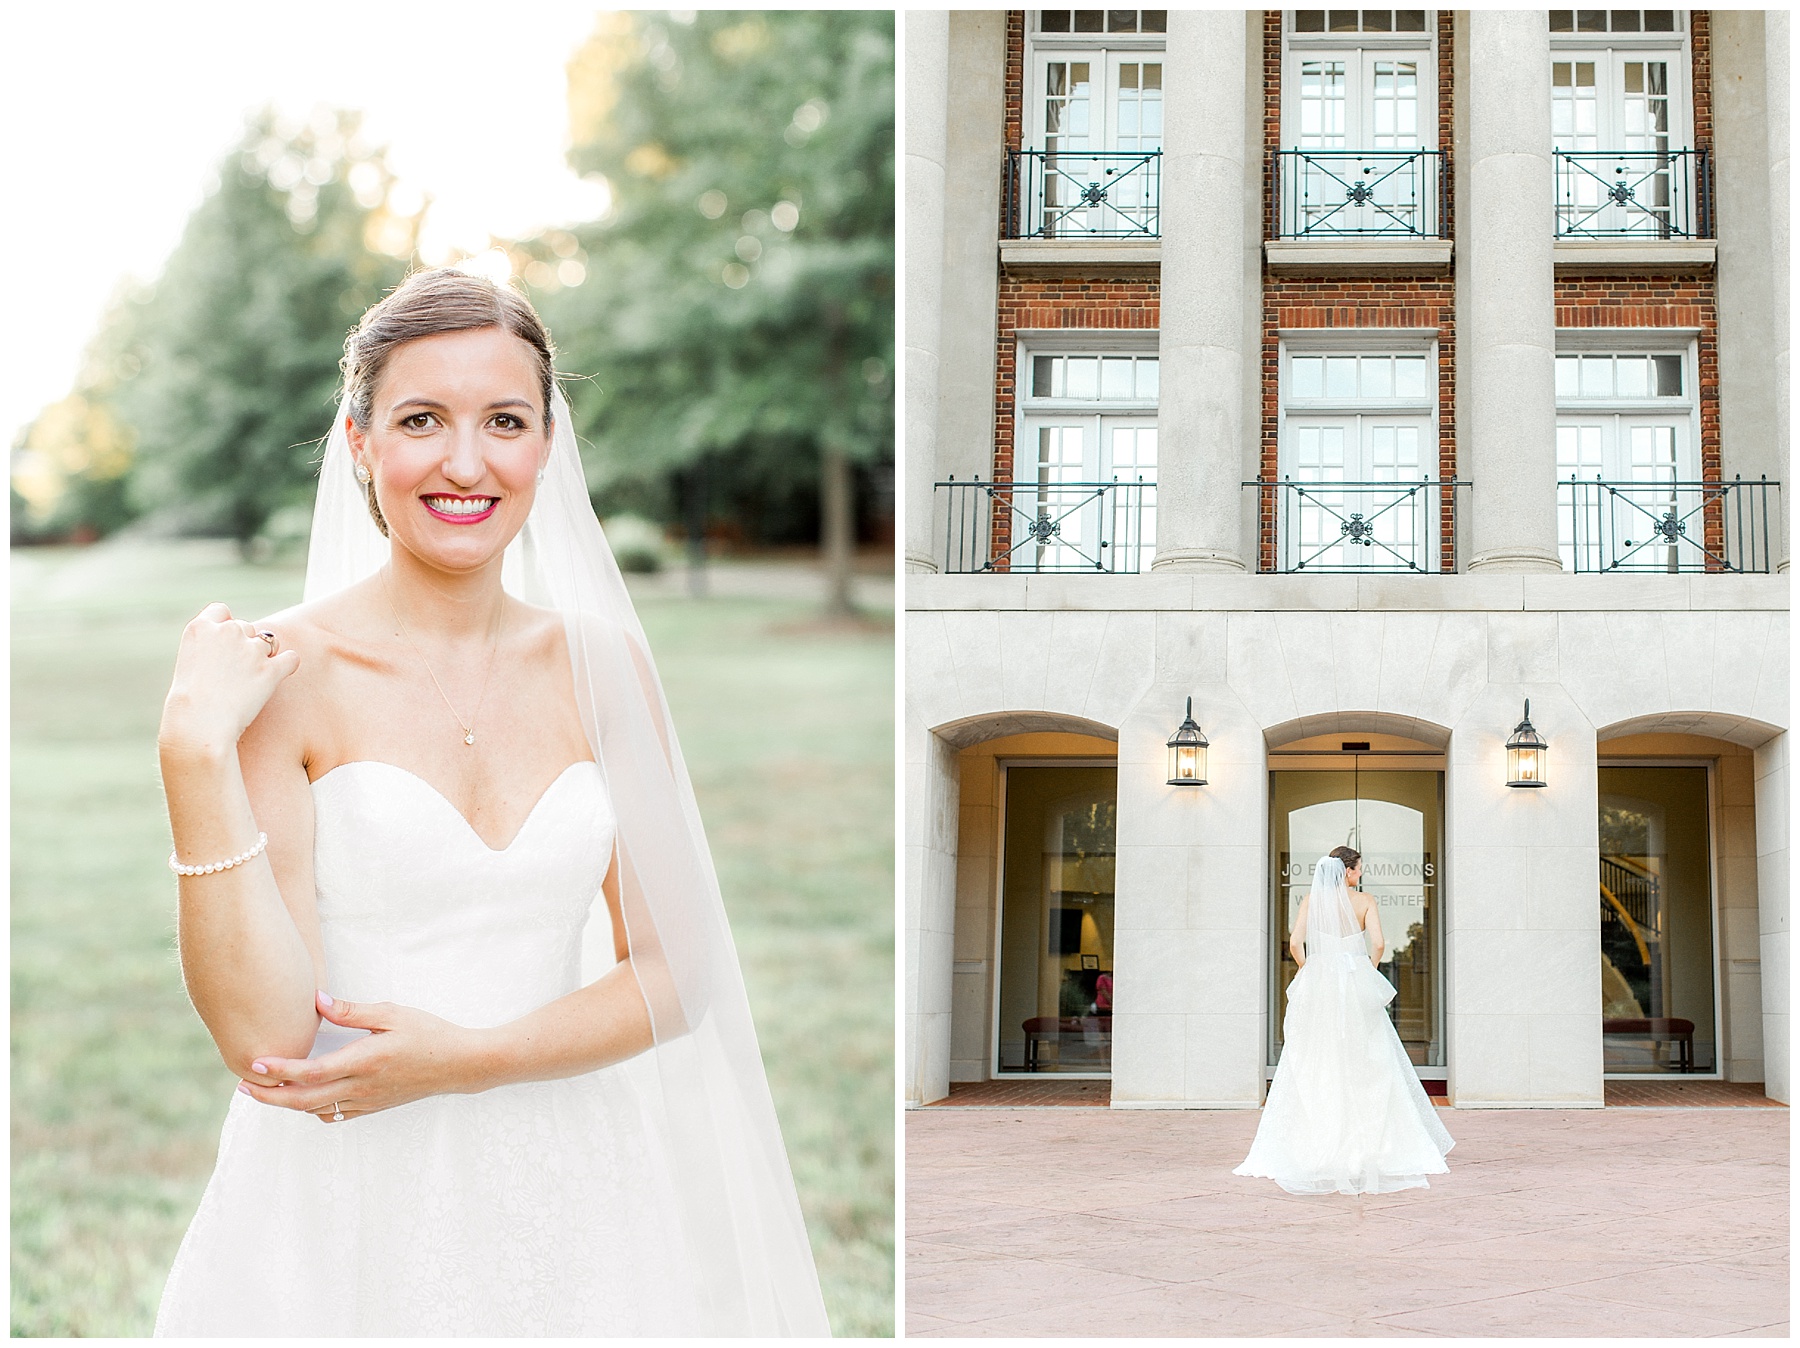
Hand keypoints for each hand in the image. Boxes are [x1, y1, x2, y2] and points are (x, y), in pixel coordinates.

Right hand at [160, 603, 300, 754]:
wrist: (199, 726)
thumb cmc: (190, 703)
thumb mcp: (190, 665)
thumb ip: (211, 648)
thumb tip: (240, 647)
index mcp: (200, 627)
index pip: (221, 611)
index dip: (225, 626)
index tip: (224, 645)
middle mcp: (227, 631)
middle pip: (246, 627)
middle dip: (245, 645)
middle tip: (234, 673)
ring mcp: (251, 649)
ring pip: (269, 642)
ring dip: (265, 657)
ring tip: (250, 681)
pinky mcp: (270, 669)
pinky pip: (291, 659)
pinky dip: (288, 666)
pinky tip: (279, 676)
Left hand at [237, 991, 485, 1122]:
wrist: (460, 1065)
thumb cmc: (428, 1034)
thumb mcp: (392, 1013)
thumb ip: (351, 1010)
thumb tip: (316, 1001)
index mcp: (365, 1061)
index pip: (312, 1072)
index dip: (280, 1071)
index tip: (255, 1063)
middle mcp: (362, 1087)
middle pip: (304, 1100)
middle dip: (269, 1095)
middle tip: (244, 1085)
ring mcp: (367, 1101)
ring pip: (316, 1110)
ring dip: (287, 1103)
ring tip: (267, 1089)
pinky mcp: (373, 1107)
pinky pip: (334, 1114)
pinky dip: (312, 1109)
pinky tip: (306, 1096)